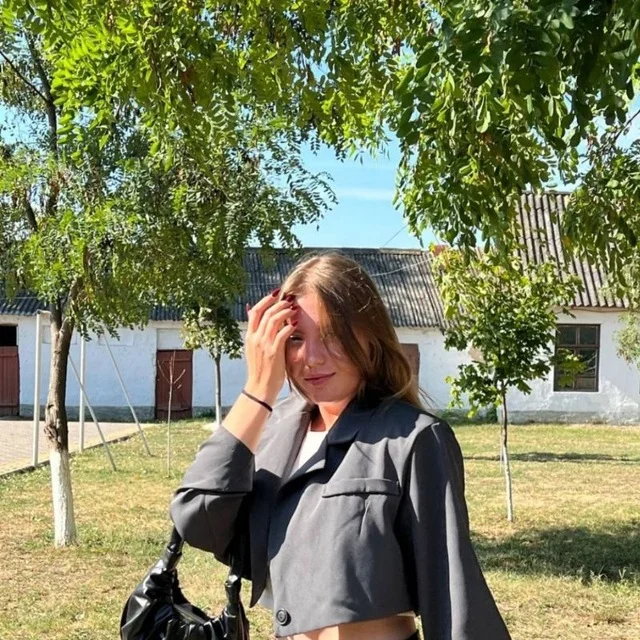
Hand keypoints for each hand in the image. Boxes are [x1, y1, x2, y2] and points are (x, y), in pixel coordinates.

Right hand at [243, 289, 297, 404]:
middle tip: (289, 300)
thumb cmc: (260, 369)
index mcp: (249, 337)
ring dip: (285, 311)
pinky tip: (295, 324)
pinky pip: (282, 333)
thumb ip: (259, 335)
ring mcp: (264, 345)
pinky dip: (289, 326)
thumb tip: (264, 323)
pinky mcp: (273, 352)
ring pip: (274, 319)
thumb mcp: (255, 350)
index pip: (255, 311)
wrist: (259, 388)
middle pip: (265, 312)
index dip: (265, 300)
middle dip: (278, 303)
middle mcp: (255, 338)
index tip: (275, 294)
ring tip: (293, 309)